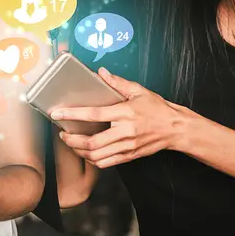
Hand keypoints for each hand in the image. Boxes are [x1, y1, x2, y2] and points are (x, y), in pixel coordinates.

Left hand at [51, 68, 187, 167]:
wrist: (176, 129)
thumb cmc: (158, 109)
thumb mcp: (139, 91)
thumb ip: (118, 82)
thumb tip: (101, 72)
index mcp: (125, 113)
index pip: (93, 114)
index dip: (72, 114)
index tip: (57, 114)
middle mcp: (125, 132)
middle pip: (91, 142)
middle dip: (72, 140)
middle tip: (63, 135)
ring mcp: (127, 146)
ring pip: (96, 155)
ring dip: (79, 152)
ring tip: (71, 144)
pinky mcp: (129, 156)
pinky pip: (106, 163)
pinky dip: (92, 160)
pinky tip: (86, 153)